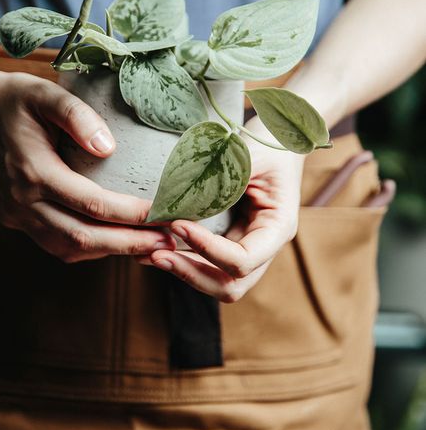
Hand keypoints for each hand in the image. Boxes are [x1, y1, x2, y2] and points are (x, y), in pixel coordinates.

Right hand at [0, 65, 175, 261]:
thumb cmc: (15, 99)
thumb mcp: (45, 93)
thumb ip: (77, 116)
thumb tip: (109, 147)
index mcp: (32, 171)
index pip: (91, 204)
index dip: (130, 214)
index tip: (164, 213)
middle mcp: (22, 201)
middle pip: (82, 237)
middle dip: (129, 243)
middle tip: (169, 239)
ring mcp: (16, 215)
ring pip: (69, 248)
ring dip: (112, 250)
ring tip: (152, 243)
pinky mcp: (16, 219)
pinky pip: (56, 244)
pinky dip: (90, 247)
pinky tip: (117, 239)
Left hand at [138, 121, 304, 301]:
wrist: (277, 145)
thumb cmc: (267, 147)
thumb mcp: (249, 157)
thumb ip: (221, 180)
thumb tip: (180, 201)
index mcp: (278, 228)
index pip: (243, 259)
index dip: (209, 249)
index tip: (178, 225)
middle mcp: (266, 247)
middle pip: (232, 285)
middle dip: (193, 274)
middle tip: (157, 256)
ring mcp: (249, 249)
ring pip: (219, 282)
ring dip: (185, 272)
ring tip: (151, 255)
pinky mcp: (232, 245)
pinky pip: (209, 266)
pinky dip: (185, 261)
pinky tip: (159, 250)